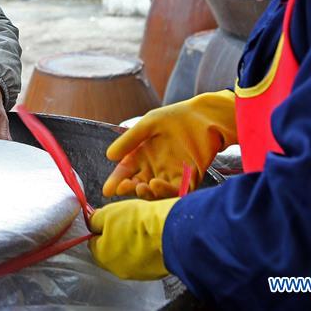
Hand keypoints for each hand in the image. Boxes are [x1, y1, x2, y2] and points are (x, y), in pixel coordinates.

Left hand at [88, 197, 177, 279]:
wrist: (170, 231)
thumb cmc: (137, 221)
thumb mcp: (108, 213)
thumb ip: (95, 220)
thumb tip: (92, 223)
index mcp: (102, 256)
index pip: (93, 242)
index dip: (100, 228)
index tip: (109, 220)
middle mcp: (117, 269)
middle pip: (110, 251)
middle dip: (114, 238)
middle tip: (125, 223)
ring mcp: (137, 274)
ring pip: (127, 256)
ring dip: (130, 245)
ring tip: (140, 230)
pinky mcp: (153, 273)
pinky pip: (143, 261)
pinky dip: (145, 251)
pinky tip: (150, 239)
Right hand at [103, 90, 236, 199]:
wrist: (203, 117)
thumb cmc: (175, 117)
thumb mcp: (147, 125)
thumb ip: (129, 140)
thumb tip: (109, 156)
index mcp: (142, 155)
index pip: (126, 171)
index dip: (116, 181)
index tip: (107, 190)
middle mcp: (155, 168)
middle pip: (138, 184)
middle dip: (130, 189)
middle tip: (124, 187)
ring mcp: (171, 175)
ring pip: (156, 192)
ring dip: (147, 193)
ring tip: (142, 186)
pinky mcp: (188, 179)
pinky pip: (175, 191)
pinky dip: (165, 192)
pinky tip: (156, 184)